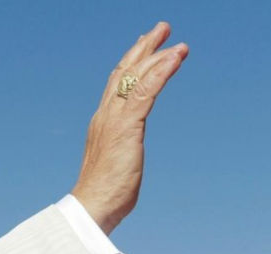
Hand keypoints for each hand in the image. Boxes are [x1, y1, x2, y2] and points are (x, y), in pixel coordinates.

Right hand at [71, 22, 188, 233]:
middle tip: (162, 29)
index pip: (116, 83)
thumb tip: (125, 156)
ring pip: (137, 77)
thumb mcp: (116, 164)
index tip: (145, 47)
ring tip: (178, 42)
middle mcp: (106, 115)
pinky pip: (146, 92)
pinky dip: (161, 72)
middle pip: (125, 71)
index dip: (131, 62)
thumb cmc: (104, 194)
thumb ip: (121, 151)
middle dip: (144, 47)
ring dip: (159, 55)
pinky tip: (176, 59)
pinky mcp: (127, 128)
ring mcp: (115, 120)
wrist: (92, 206)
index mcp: (102, 122)